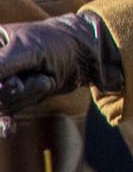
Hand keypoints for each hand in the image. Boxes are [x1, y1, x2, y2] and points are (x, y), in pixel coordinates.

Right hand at [0, 13, 122, 114]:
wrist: (84, 54)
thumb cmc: (57, 42)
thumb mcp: (28, 49)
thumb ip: (0, 64)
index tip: (11, 83)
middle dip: (8, 90)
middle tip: (25, 81)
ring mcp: (3, 83)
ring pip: (1, 102)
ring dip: (24, 96)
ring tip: (43, 80)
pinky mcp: (16, 97)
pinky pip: (6, 113)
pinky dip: (5, 122)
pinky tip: (8, 129)